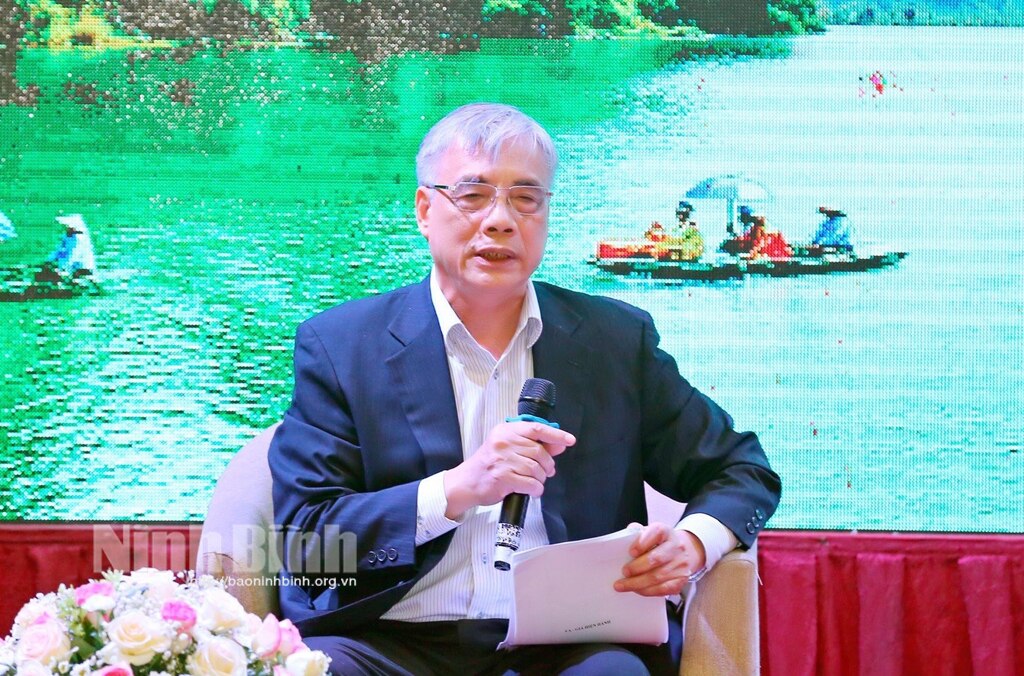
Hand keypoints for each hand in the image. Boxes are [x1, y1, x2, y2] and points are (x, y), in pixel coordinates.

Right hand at [443, 421, 575, 517]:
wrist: (467, 482)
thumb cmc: (489, 464)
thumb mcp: (508, 447)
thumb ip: (533, 444)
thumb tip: (559, 444)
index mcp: (506, 431)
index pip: (536, 428)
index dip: (556, 434)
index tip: (569, 440)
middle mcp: (504, 443)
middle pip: (539, 451)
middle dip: (547, 465)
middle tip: (547, 471)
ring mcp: (502, 460)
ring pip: (536, 469)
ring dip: (541, 478)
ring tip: (536, 481)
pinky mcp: (503, 478)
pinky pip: (530, 484)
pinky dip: (536, 489)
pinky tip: (532, 491)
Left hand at [614, 522, 706, 596]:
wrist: (684, 551)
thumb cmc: (661, 543)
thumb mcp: (650, 533)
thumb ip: (636, 533)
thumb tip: (625, 538)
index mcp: (665, 532)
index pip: (656, 533)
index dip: (642, 543)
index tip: (631, 552)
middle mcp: (676, 547)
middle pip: (657, 559)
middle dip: (637, 568)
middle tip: (624, 572)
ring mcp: (680, 564)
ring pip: (658, 577)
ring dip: (638, 583)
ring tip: (624, 585)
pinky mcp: (681, 580)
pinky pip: (663, 589)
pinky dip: (647, 591)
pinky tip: (637, 590)